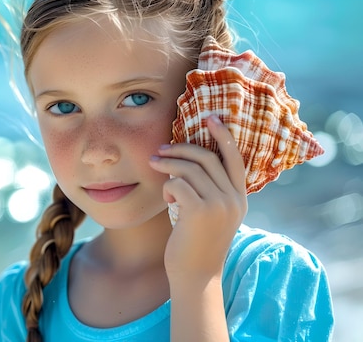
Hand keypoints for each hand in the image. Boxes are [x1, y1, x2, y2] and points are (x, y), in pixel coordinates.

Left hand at [149, 115, 247, 280]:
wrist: (196, 275)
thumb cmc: (197, 242)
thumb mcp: (212, 214)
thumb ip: (210, 190)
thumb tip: (188, 161)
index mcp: (240, 197)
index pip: (235, 158)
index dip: (223, 135)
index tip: (211, 118)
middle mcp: (234, 199)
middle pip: (206, 158)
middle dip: (180, 149)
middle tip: (160, 149)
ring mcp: (219, 205)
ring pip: (189, 169)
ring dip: (168, 164)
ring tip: (154, 166)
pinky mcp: (200, 212)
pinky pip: (177, 183)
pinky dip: (167, 186)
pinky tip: (166, 198)